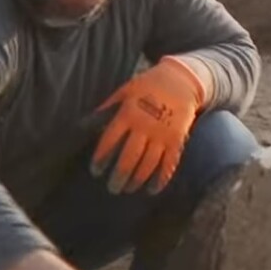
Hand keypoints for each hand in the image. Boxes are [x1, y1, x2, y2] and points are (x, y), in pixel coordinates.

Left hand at [92, 56, 205, 194]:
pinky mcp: (177, 140)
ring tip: (128, 189)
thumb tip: (88, 122)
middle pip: (129, 158)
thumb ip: (109, 107)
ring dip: (137, 180)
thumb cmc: (149, 84)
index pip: (110, 141)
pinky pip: (169, 164)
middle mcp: (144, 126)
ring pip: (148, 164)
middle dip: (119, 176)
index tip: (95, 170)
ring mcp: (162, 135)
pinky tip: (152, 189)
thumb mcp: (126, 90)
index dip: (101, 158)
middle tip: (112, 188)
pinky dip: (161, 179)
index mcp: (128, 113)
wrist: (182, 80)